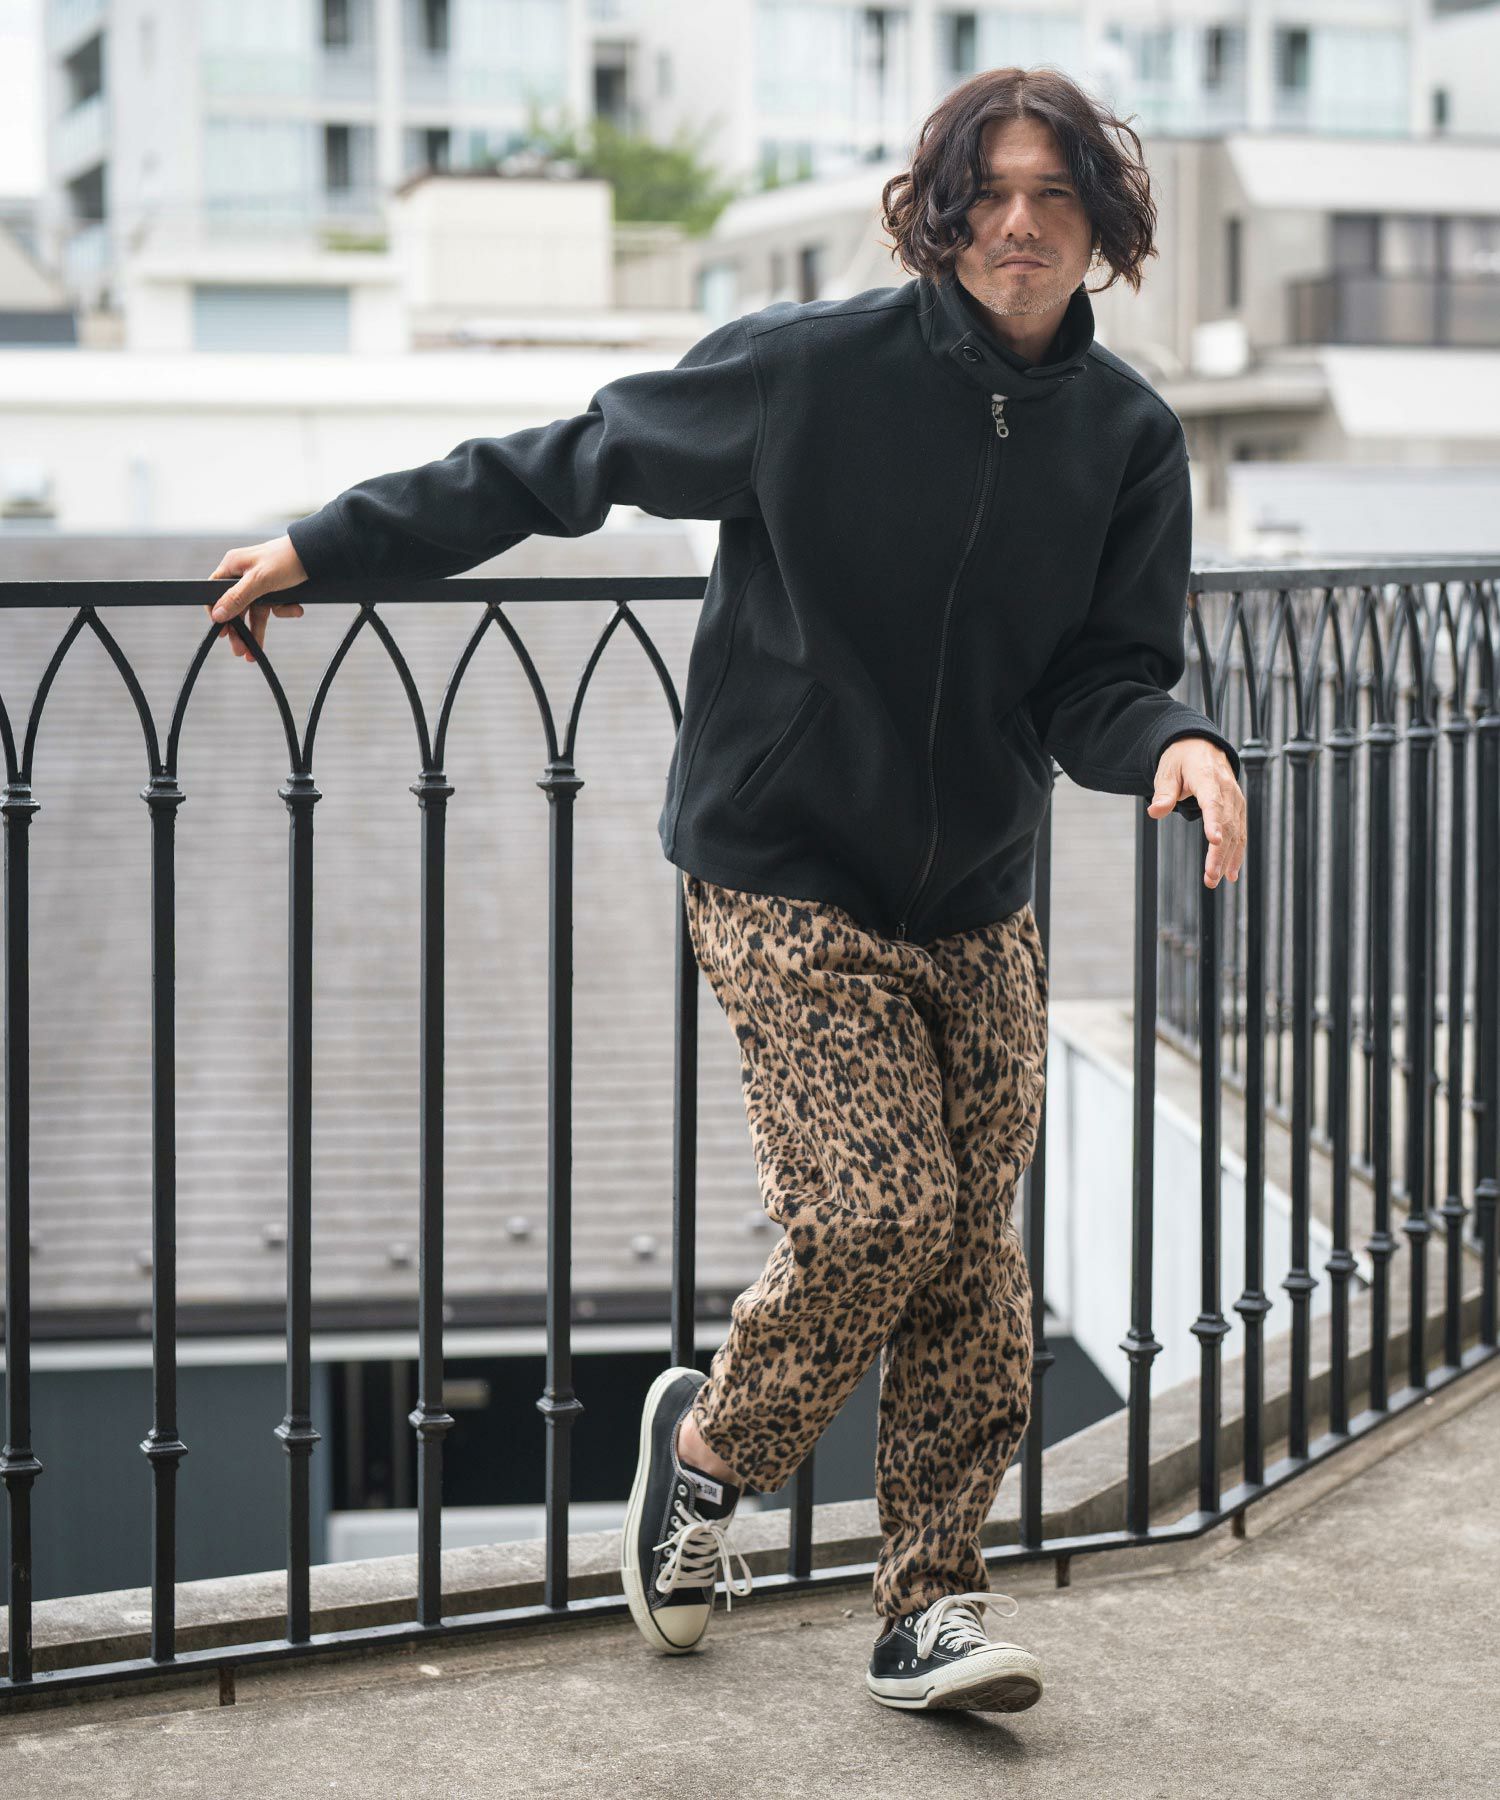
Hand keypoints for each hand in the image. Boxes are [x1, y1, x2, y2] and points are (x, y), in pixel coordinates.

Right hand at [204, 534, 308, 661]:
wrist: (318, 554)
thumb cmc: (286, 560)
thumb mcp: (259, 580)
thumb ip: (237, 598)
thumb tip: (217, 615)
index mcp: (233, 566)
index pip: (215, 592)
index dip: (217, 612)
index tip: (220, 632)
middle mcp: (243, 575)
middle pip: (236, 607)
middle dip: (239, 630)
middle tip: (239, 651)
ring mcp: (260, 583)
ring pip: (255, 611)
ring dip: (257, 631)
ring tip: (255, 653)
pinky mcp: (276, 589)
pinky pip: (274, 607)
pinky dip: (284, 611)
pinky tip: (296, 610)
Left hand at [1147, 737, 1245, 887]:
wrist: (1200, 745)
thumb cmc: (1181, 759)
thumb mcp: (1166, 771)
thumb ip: (1163, 793)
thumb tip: (1154, 811)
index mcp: (1207, 778)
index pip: (1212, 803)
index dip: (1214, 823)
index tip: (1214, 841)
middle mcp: (1226, 789)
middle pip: (1225, 823)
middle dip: (1219, 853)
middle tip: (1210, 877)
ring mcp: (1235, 799)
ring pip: (1236, 831)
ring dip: (1228, 857)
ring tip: (1216, 879)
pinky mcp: (1237, 807)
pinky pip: (1240, 831)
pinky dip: (1237, 852)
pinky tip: (1231, 872)